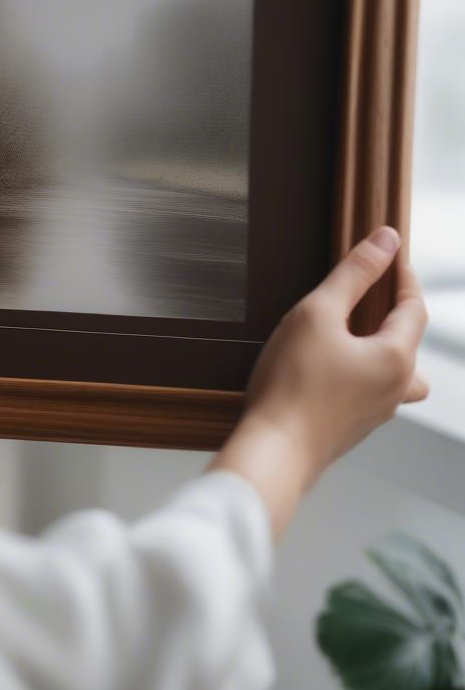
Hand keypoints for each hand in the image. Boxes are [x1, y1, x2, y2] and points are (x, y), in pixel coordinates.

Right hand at [211, 227, 427, 537]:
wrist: (275, 449)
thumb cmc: (292, 383)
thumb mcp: (318, 313)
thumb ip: (353, 274)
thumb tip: (386, 240)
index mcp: (396, 358)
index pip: (414, 308)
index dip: (403, 276)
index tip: (390, 254)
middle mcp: (395, 389)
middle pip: (409, 344)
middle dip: (395, 314)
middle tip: (373, 293)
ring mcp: (375, 413)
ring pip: (396, 376)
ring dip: (383, 351)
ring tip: (355, 336)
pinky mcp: (351, 429)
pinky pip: (369, 393)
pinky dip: (360, 373)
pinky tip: (327, 370)